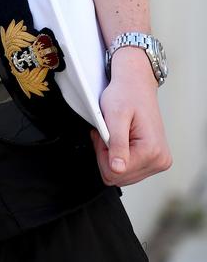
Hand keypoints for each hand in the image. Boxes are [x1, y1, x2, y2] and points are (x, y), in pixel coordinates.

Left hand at [90, 46, 171, 185]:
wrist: (135, 84)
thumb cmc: (125, 95)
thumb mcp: (115, 116)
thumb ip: (117, 144)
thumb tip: (118, 169)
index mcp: (152, 152)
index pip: (114, 173)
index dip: (102, 153)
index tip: (104, 133)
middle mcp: (160, 160)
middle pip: (118, 177)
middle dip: (106, 155)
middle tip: (108, 132)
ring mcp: (158, 161)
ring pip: (122, 174)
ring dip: (111, 155)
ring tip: (114, 133)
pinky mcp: (154, 159)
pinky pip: (128, 169)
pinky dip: (118, 154)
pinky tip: (120, 138)